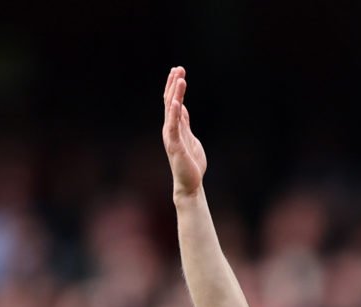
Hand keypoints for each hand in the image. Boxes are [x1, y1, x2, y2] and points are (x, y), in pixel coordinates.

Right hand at [162, 66, 206, 199]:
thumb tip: (182, 107)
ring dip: (175, 93)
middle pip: (170, 101)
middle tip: (178, 68)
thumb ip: (185, 123)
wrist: (190, 184)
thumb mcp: (190, 138)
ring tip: (179, 78)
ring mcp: (171, 136)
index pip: (173, 102)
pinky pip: (173, 126)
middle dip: (174, 84)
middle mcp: (170, 129)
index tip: (179, 72)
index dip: (175, 86)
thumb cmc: (191, 164)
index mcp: (175, 127)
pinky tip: (177, 101)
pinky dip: (175, 113)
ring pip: (172, 110)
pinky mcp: (175, 145)